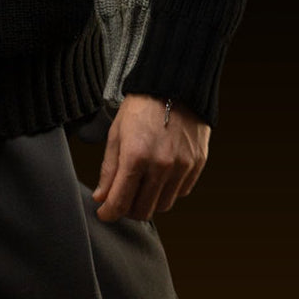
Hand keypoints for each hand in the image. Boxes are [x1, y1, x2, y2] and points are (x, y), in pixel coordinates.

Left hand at [91, 94, 209, 222]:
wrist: (173, 85)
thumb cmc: (141, 107)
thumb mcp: (117, 134)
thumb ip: (109, 169)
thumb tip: (101, 197)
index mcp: (136, 156)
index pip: (120, 201)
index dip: (109, 212)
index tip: (104, 213)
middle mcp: (161, 166)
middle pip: (143, 210)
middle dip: (127, 210)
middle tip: (121, 200)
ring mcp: (182, 166)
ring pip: (163, 205)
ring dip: (149, 203)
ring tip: (140, 188)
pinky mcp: (197, 164)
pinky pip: (181, 192)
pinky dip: (168, 191)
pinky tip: (159, 178)